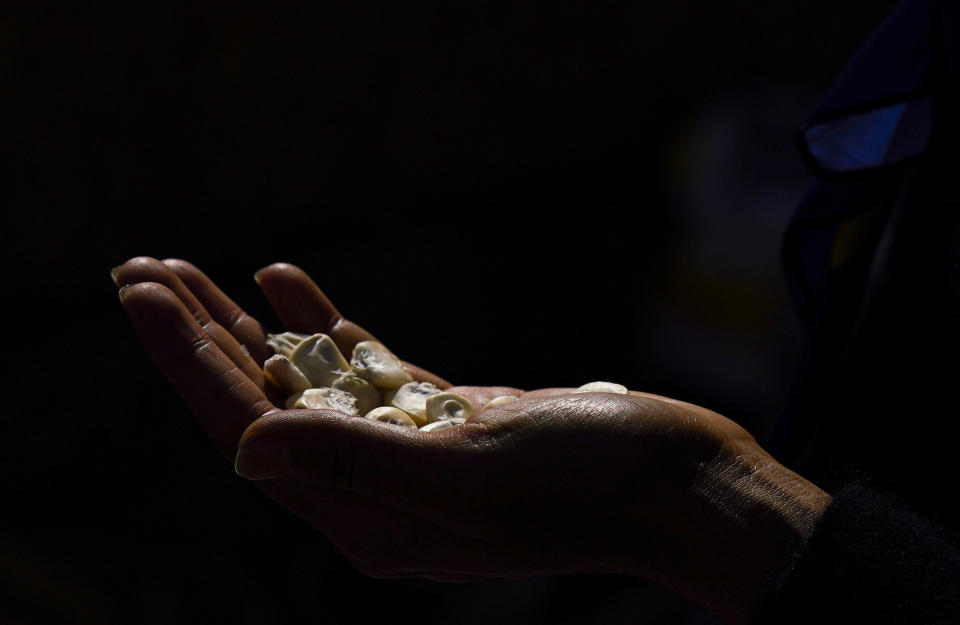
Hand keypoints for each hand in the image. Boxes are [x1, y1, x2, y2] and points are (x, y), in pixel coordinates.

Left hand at [114, 257, 830, 624]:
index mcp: (369, 519)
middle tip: (144, 270)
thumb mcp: (473, 476)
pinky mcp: (444, 417)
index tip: (144, 297)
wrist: (675, 480)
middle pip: (265, 406)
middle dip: (201, 338)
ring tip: (190, 271)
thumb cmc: (590, 485)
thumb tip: (248, 448)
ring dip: (248, 326)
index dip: (192, 364)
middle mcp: (376, 491)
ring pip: (306, 383)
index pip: (252, 434)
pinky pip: (362, 368)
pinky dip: (322, 322)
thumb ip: (358, 463)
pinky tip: (283, 280)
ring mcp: (408, 451)